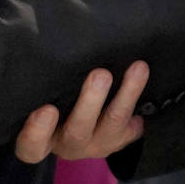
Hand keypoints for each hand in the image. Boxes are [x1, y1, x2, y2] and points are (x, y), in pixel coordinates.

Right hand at [14, 60, 149, 163]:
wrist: (86, 120)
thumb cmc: (55, 99)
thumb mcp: (44, 95)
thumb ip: (45, 81)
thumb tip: (44, 37)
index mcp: (42, 139)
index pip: (31, 146)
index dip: (36, 132)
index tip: (45, 109)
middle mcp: (68, 144)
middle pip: (77, 132)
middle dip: (90, 102)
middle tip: (100, 74)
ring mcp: (97, 143)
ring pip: (113, 124)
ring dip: (127, 95)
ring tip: (138, 68)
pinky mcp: (121, 138)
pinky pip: (135, 127)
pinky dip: (142, 107)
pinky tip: (153, 87)